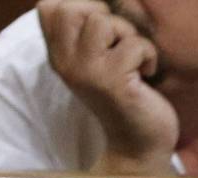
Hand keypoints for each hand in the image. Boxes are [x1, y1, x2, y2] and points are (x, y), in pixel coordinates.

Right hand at [36, 0, 177, 171]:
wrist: (138, 144)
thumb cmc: (125, 95)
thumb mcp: (97, 58)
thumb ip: (87, 30)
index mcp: (58, 55)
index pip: (49, 7)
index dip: (81, 6)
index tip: (103, 31)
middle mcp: (65, 63)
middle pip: (72, 8)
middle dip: (105, 17)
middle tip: (120, 43)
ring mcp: (86, 73)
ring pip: (101, 21)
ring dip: (128, 34)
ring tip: (133, 59)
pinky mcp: (113, 83)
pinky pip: (134, 44)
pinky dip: (148, 55)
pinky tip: (146, 75)